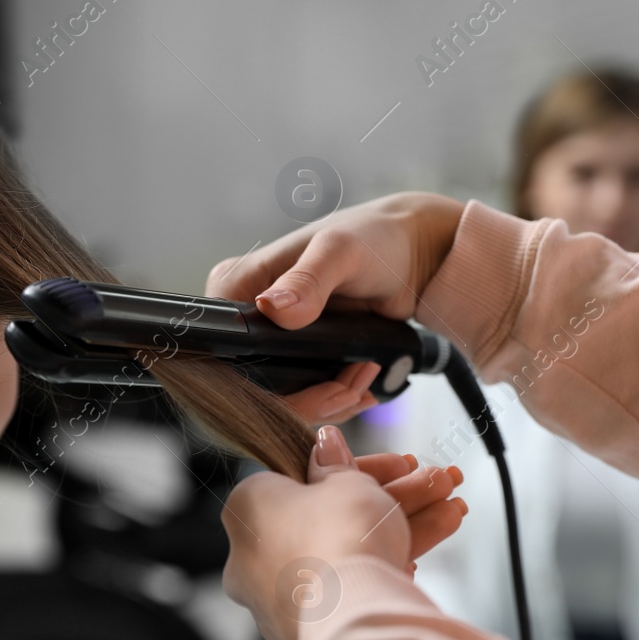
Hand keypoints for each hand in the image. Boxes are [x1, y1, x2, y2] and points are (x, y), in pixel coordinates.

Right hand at [205, 192, 464, 424]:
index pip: (225, 350)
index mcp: (237, 285)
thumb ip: (307, 280)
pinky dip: (332, 399)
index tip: (319, 383)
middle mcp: (246, 317)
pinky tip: (361, 385)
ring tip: (364, 377)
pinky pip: (302, 396)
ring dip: (325, 402)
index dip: (263, 380)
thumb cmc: (373, 237)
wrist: (413, 254)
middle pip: (252, 384)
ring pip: (280, 397)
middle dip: (305, 400)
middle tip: (352, 388)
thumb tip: (273, 309)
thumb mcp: (340, 251)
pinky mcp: (296, 358)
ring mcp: (270, 341)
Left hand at [222, 426, 466, 639]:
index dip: (359, 468)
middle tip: (435, 486)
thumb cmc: (338, 539)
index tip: (396, 466)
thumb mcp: (346, 483)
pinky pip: (347, 589)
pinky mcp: (307, 629)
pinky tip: (421, 556)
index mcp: (248, 510)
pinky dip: (384, 568)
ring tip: (451, 511)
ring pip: (346, 552)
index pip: (305, 477)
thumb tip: (325, 444)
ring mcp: (280, 597)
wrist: (354, 616)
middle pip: (332, 516)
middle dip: (394, 499)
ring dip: (403, 528)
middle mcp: (253, 557)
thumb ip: (337, 464)